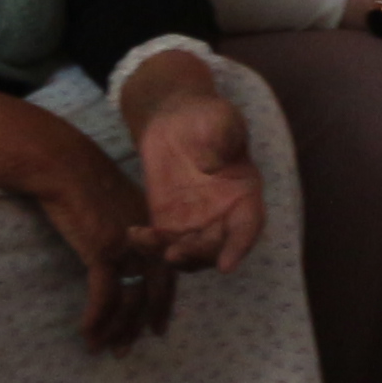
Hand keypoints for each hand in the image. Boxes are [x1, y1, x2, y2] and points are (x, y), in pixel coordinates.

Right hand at [0, 91, 177, 351]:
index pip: (167, 274)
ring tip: (104, 349)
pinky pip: (104, 296)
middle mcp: (147, 239)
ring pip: (130, 299)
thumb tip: (120, 256)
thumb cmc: (81, 180)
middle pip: (154, 291)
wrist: (62, 164)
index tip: (157, 327)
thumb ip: (124, 230)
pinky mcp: (103, 250)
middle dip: (142, 323)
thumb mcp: (115, 204)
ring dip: (116, 329)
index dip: (163, 304)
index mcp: (152, 228)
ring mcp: (127, 245)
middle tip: (130, 347)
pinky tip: (86, 334)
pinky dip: (96, 319)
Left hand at [123, 51, 267, 282]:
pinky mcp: (168, 223)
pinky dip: (149, 245)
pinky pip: (162, 244)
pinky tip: (133, 234)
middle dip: (199, 255)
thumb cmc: (206, 117)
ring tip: (150, 241)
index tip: (226, 266)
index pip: (248, 227)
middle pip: (216, 248)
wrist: (174, 119)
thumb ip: (222, 137)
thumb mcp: (221, 119)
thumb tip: (213, 163)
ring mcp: (196, 224)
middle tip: (176, 253)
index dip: (239, 247)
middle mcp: (224, 217)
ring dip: (172, 256)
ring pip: (190, 254)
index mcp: (244, 195)